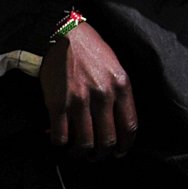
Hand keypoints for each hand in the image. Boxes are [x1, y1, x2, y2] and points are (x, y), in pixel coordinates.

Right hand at [41, 22, 136, 156]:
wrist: (62, 33)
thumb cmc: (90, 48)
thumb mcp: (115, 66)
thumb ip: (119, 92)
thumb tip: (118, 121)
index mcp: (121, 85)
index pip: (129, 127)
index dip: (125, 145)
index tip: (120, 151)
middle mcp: (103, 95)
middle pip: (108, 141)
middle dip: (102, 154)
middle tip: (96, 155)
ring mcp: (79, 101)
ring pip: (85, 144)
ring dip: (81, 153)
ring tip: (77, 151)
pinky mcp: (57, 104)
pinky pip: (61, 137)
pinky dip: (60, 143)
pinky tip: (59, 138)